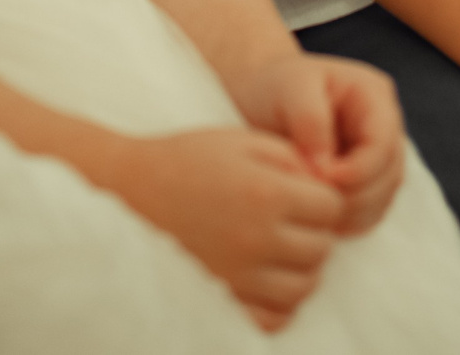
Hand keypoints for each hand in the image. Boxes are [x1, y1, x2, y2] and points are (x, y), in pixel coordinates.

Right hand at [108, 129, 345, 330]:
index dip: (323, 198)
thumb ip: (293, 158)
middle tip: (291, 219)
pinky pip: (273, 319)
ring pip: (303, 289)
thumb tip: (326, 187)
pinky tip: (264, 277)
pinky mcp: (222, 298)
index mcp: (267, 194)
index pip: (332, 209)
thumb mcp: (244, 140)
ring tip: (279, 248)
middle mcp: (256, 240)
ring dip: (300, 269)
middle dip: (314, 233)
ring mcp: (238, 275)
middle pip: (322, 251)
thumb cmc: (188, 158)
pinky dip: (278, 303)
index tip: (303, 193)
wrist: (128, 190)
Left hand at [228, 52, 407, 235]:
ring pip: (383, 197)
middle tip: (316, 204)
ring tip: (315, 214)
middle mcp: (383, 127)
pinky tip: (320, 221)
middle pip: (390, 174)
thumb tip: (326, 168)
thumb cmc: (274, 86)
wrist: (257, 97)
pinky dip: (349, 222)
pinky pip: (369, 211)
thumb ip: (312, 121)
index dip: (360, 169)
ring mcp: (377, 156)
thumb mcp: (290, 88)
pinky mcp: (364, 180)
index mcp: (373, 95)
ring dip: (353, 213)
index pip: (383, 143)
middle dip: (356, 195)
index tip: (322, 178)